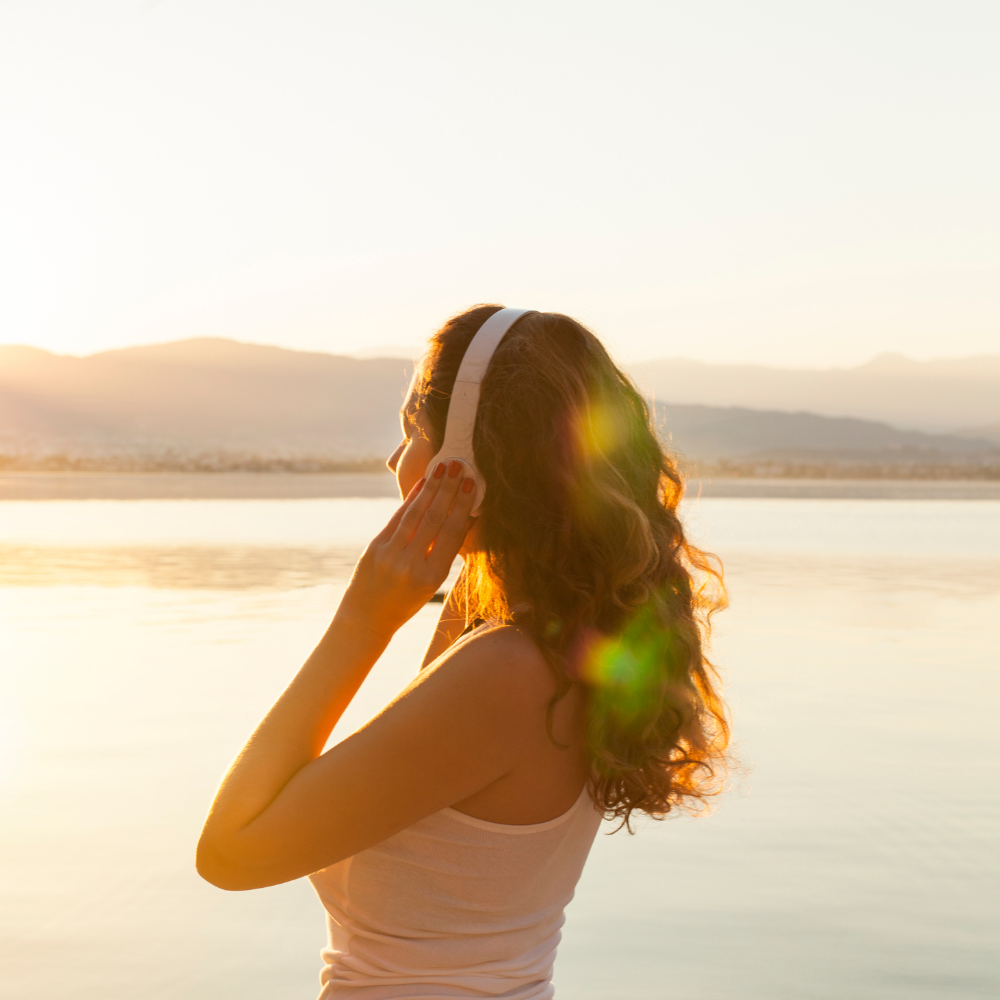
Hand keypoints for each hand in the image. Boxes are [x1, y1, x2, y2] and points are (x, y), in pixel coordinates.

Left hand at [338, 461, 477, 637]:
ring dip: (431, 488)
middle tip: (459, 466)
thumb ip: (445, 552)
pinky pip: (397, 518)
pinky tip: (423, 483)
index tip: (471, 486)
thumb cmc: (406, 601)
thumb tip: (467, 518)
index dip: (462, 507)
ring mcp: (390, 554)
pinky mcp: (374, 547)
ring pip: (414, 514)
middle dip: (447, 490)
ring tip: (443, 467)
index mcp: (431, 577)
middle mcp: (410, 564)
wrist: (367, 617)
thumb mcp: (431, 584)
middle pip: (433, 519)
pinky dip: (411, 498)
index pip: (451, 535)